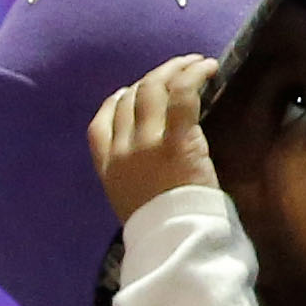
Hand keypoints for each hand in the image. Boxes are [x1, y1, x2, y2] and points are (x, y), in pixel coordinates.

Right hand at [86, 53, 222, 220]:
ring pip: (153, 90)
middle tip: (176, 69)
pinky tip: (207, 67)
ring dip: (175, 69)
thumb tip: (152, 146)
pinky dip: (194, 75)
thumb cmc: (165, 228)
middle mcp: (122, 152)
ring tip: (196, 62)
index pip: (98, 126)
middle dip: (152, 78)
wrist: (178, 243)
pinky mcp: (177, 141)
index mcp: (107, 170)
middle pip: (129, 99)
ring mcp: (147, 144)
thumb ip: (135, 173)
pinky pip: (182, 95)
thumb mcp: (133, 202)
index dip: (115, 102)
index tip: (130, 91)